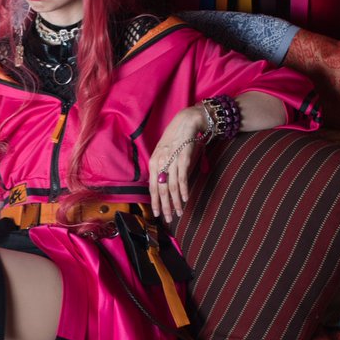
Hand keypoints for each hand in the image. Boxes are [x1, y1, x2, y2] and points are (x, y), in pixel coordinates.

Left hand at [149, 104, 205, 221]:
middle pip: (161, 189)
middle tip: (166, 218)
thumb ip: (163, 169)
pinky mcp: (183, 158)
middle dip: (163, 206)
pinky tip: (185, 199)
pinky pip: (182, 178)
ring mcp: (171, 160)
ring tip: (178, 213)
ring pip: (171, 186)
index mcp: (154, 162)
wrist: (187, 121)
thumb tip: (164, 186)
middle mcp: (160, 162)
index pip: (152, 187)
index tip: (156, 214)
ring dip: (175, 201)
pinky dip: (183, 190)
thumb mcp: (165, 153)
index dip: (154, 201)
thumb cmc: (177, 139)